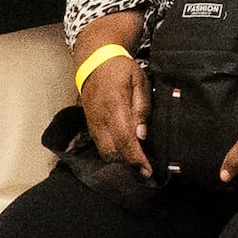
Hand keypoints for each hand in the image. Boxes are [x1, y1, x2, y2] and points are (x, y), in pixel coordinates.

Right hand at [77, 39, 152, 176]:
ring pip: (104, 153)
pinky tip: (126, 157)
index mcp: (114, 106)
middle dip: (129, 167)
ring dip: (120, 163)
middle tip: (146, 174)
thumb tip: (142, 134)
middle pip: (112, 152)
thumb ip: (142, 107)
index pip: (125, 139)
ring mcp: (93, 124)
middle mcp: (100, 119)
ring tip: (138, 168)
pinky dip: (113, 155)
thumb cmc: (121, 70)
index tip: (147, 172)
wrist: (94, 62)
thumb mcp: (139, 81)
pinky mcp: (90, 126)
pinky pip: (100, 146)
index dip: (136, 159)